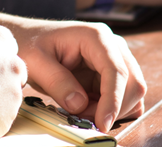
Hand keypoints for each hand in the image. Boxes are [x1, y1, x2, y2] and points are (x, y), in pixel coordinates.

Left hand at [0, 16, 146, 132]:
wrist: (28, 39)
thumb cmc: (31, 45)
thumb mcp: (36, 62)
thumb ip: (57, 82)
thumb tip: (80, 104)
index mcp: (96, 37)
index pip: (116, 71)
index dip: (113, 100)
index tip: (102, 123)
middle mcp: (113, 46)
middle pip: (133, 83)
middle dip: (113, 108)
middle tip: (84, 120)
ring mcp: (115, 59)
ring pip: (132, 92)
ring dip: (112, 110)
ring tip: (81, 112)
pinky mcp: (111, 74)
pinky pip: (124, 97)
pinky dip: (112, 110)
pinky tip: (89, 109)